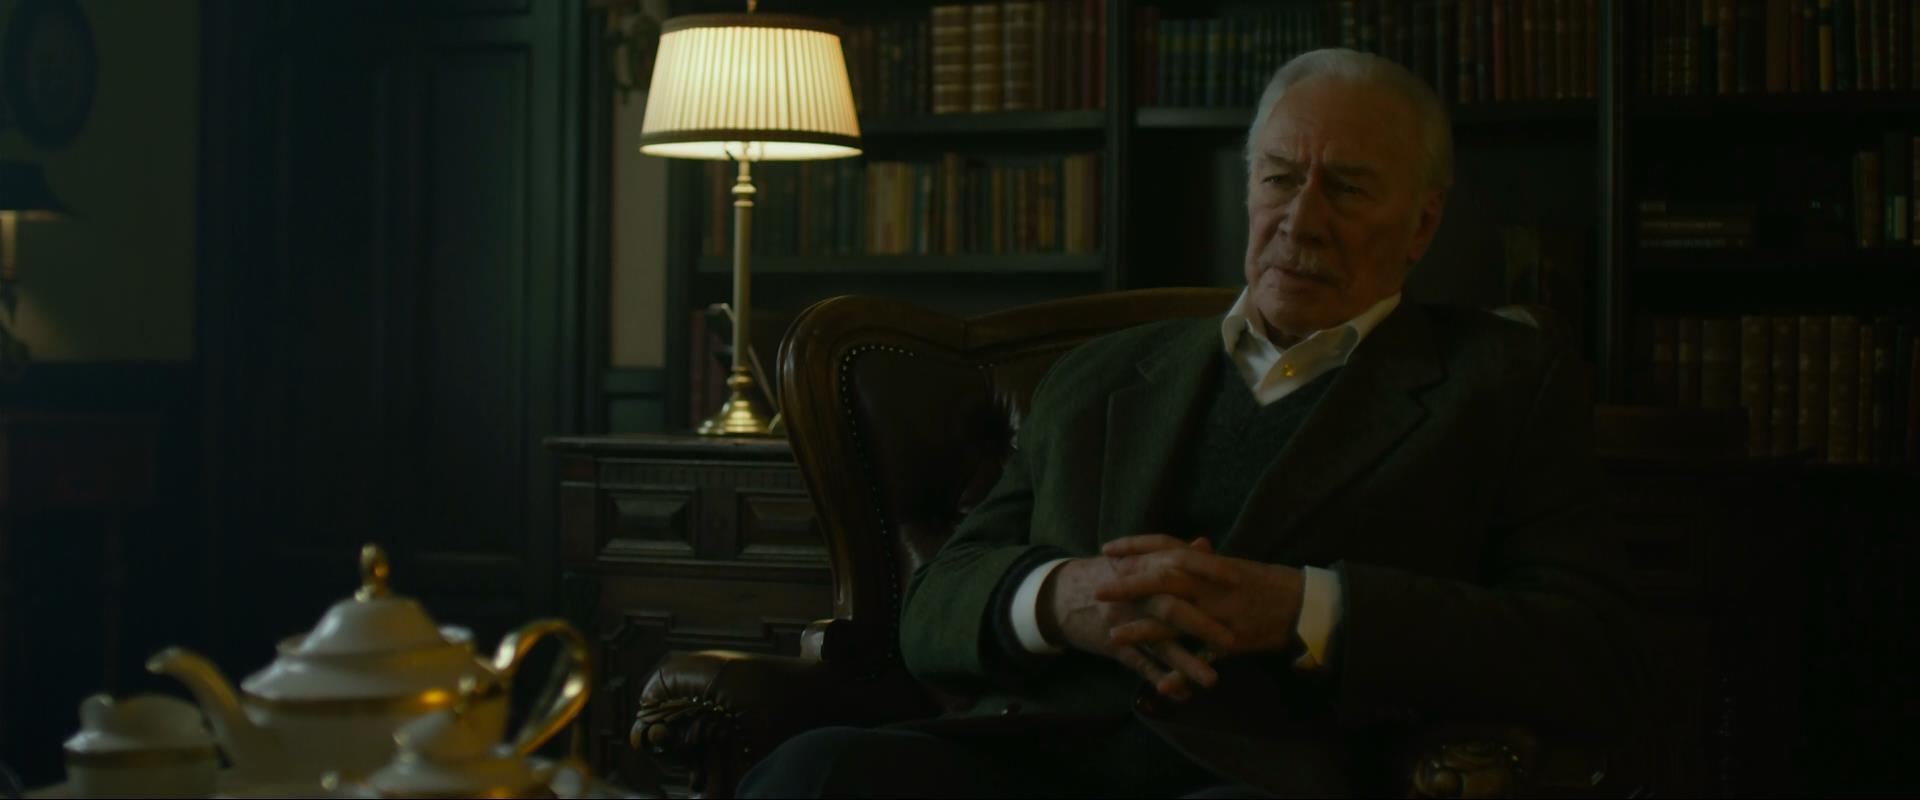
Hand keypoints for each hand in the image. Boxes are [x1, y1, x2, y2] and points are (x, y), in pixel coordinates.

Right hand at [1038, 545, 1237, 700]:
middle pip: (1171, 607)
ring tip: (1212, 680)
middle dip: (1202, 625)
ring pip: (1157, 643)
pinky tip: (1182, 694)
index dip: (1208, 572)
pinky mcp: (1113, 645)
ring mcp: (1123, 620)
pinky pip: (1139, 665)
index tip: (1238, 581)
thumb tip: (1206, 544)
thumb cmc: (1106, 575)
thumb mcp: (1135, 559)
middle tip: (1232, 642)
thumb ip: (1172, 554)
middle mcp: (1134, 593)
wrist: (1058, 594)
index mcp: (1143, 567)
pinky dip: (1160, 680)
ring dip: (1185, 663)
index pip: (1180, 564)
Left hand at [1095, 534, 1304, 659]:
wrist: (1300, 603)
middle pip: (1164, 579)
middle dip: (1130, 584)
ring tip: (1113, 636)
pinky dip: (1181, 670)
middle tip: (1099, 589)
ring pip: (1176, 619)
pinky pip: (1201, 656)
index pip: (1167, 546)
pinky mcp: (1230, 640)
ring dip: (1143, 629)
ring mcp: (1220, 612)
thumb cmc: (1263, 583)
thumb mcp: (1230, 566)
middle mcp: (1211, 584)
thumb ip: (1201, 562)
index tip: (1107, 548)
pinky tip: (1160, 681)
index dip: (1136, 546)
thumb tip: (1179, 550)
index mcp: (1208, 563)